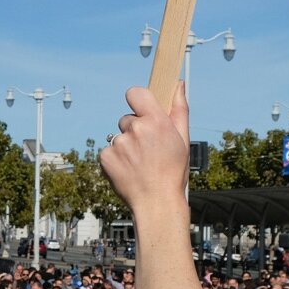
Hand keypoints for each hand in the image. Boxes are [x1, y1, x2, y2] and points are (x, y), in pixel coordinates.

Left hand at [100, 86, 191, 219]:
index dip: (137, 100)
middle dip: (135, 131)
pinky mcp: (105, 157)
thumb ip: (180, 109)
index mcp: (156, 122)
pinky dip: (116, 160)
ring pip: (118, 137)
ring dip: (126, 147)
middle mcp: (135, 130)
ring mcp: (118, 144)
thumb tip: (179, 84)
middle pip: (127, 119)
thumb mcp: (183, 140)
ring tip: (139, 164)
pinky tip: (128, 171)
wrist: (156, 203)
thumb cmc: (172, 172)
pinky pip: (109, 151)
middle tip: (148, 150)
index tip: (141, 109)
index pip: (135, 93)